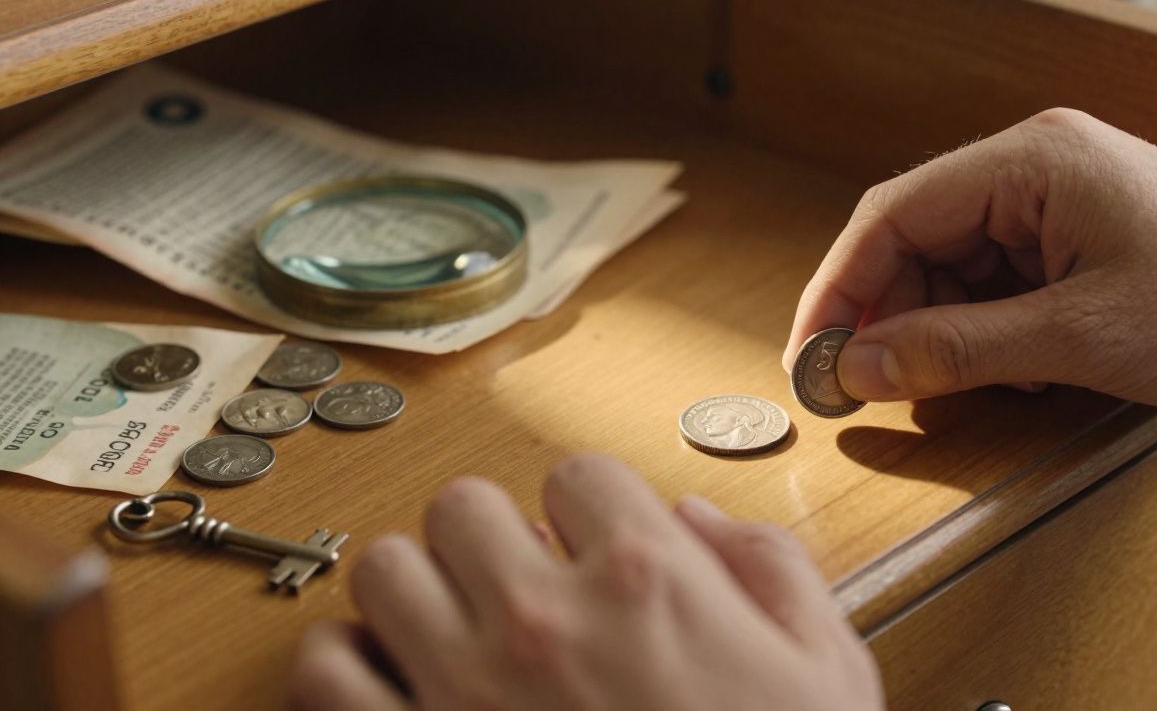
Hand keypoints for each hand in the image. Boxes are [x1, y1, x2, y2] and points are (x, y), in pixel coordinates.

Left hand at [290, 454, 883, 710]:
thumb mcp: (826, 672)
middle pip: (465, 504)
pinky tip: (393, 681)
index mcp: (647, 581)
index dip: (588, 510)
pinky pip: (326, 671)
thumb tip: (697, 518)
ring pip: (386, 568)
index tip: (591, 546)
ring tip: (454, 625)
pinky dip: (348, 666)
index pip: (577, 474)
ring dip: (419, 589)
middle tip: (518, 580)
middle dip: (494, 536)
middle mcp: (544, 618)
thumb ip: (771, 567)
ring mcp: (465, 687)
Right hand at [784, 108, 1156, 409]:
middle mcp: (1034, 172)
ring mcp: (1054, 206)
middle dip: (887, 317)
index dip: (839, 286)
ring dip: (939, 333)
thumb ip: (957, 349)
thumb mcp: (1079, 339)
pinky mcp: (1072, 243)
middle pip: (916, 242)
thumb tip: (862, 364)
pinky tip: (1015, 371)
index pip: (895, 214)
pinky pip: (993, 288)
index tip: (811, 352)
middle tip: (863, 384)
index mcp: (1031, 162)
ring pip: (951, 271)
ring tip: (959, 383)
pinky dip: (985, 336)